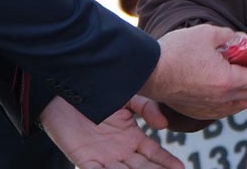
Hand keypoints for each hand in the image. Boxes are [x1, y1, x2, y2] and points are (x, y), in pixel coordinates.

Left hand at [40, 95, 182, 168]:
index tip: (181, 168)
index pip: (154, 154)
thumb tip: (164, 125)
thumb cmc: (96, 89)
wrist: (65, 86)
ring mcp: (102, 157)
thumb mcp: (127, 97)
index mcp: (131, 138)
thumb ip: (146, 108)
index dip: (167, 162)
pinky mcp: (83, 159)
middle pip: (142, 168)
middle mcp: (119, 151)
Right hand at [140, 25, 246, 119]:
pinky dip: (241, 99)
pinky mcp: (201, 110)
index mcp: (227, 80)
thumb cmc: (174, 52)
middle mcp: (222, 99)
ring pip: (245, 103)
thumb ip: (231, 37)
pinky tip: (243, 91)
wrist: (147, 72)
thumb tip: (244, 42)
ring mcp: (211, 108)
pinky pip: (229, 107)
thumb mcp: (207, 34)